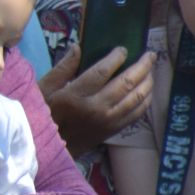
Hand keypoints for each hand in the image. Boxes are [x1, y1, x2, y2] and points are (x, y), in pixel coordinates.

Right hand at [39, 45, 155, 156]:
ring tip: (151, 69)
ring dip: (148, 82)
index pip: (102, 72)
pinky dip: (146, 100)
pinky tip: (147, 90)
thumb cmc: (43, 114)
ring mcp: (107, 121)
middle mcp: (95, 108)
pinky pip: (137, 113)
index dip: (116, 58)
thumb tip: (78, 47)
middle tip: (150, 54)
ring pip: (136, 98)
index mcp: (75, 96)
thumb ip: (62, 68)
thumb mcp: (44, 88)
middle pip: (126, 83)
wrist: (47, 147)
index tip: (122, 48)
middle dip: (142, 66)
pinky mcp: (113, 130)